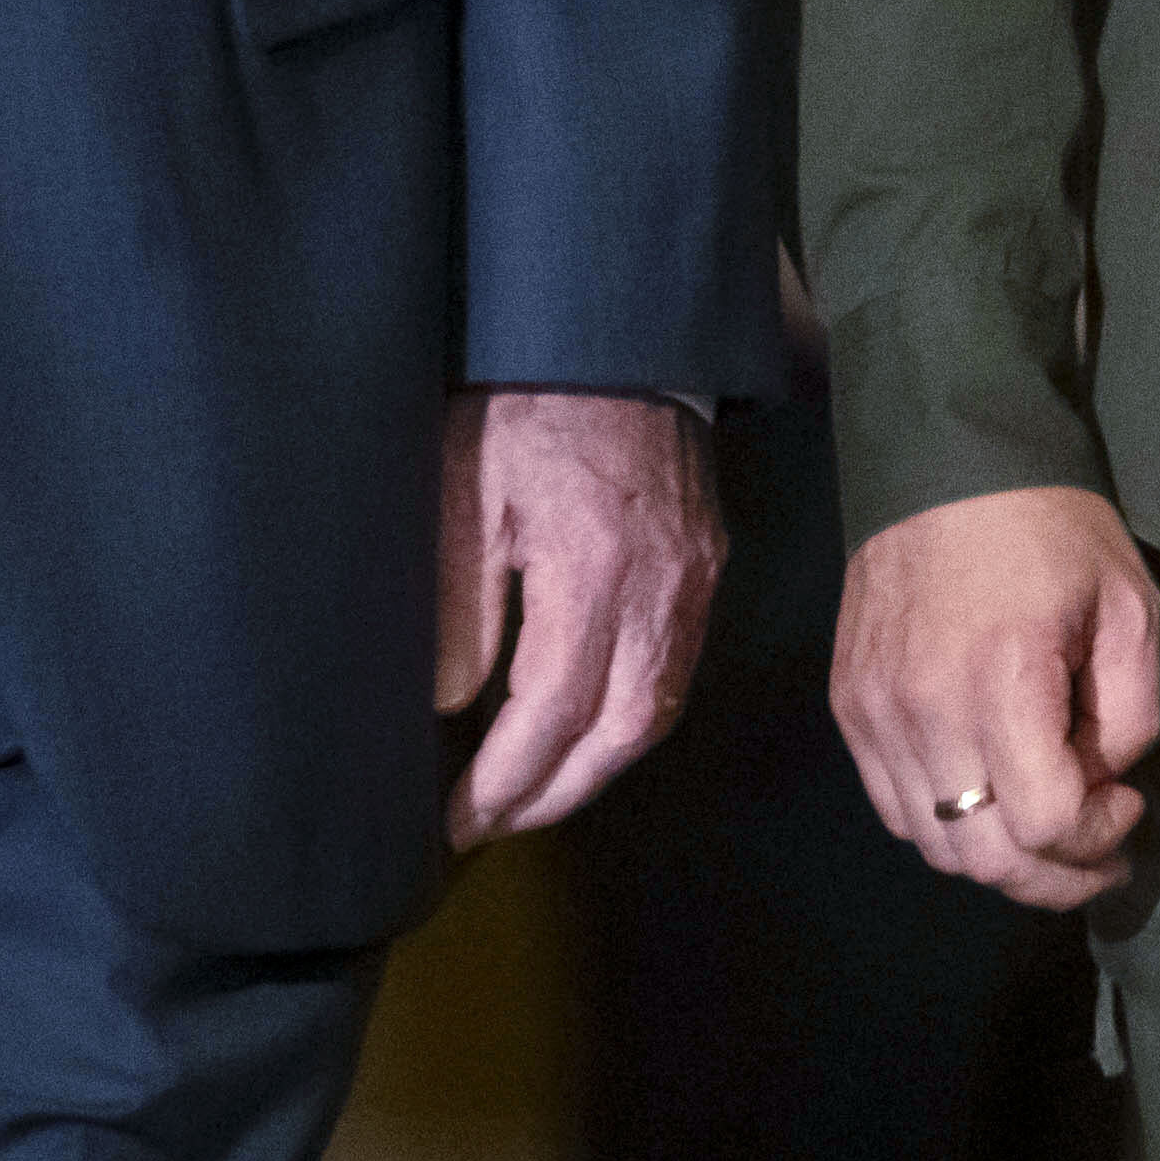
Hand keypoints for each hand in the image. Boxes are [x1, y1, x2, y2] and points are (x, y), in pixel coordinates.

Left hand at [439, 390, 718, 846]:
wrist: (611, 335)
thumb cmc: (521, 405)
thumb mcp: (461, 492)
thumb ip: (459, 608)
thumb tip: (452, 707)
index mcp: (595, 568)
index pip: (554, 709)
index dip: (505, 778)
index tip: (456, 817)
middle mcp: (662, 585)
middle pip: (622, 730)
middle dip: (556, 794)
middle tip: (492, 825)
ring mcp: (696, 576)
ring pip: (661, 708)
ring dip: (597, 767)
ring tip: (534, 795)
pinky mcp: (707, 562)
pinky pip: (678, 668)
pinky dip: (631, 720)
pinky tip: (587, 731)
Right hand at [831, 482, 1159, 909]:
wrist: (944, 460)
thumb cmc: (1051, 528)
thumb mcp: (1130, 605)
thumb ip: (1130, 714)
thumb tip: (1103, 782)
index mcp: (1002, 678)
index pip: (1044, 822)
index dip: (1098, 838)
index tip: (1130, 803)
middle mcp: (923, 710)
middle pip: (982, 858)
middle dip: (1053, 879)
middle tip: (1100, 860)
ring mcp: (873, 713)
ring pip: (932, 845)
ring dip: (997, 860)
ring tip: (1046, 835)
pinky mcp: (848, 707)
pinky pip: (893, 807)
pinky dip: (945, 824)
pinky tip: (988, 797)